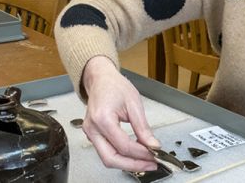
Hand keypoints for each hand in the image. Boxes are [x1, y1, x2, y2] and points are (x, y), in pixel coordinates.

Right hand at [81, 56, 160, 171]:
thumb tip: (152, 145)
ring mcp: (90, 133)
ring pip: (107, 159)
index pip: (123, 146)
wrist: (101, 80)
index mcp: (102, 118)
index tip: (154, 155)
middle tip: (150, 164)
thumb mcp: (134, 104)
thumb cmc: (114, 86)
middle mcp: (92, 128)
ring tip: (145, 161)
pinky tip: (135, 154)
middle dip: (133, 165)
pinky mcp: (92, 136)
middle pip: (111, 158)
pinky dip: (121, 156)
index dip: (141, 154)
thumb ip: (143, 128)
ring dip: (127, 163)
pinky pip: (106, 152)